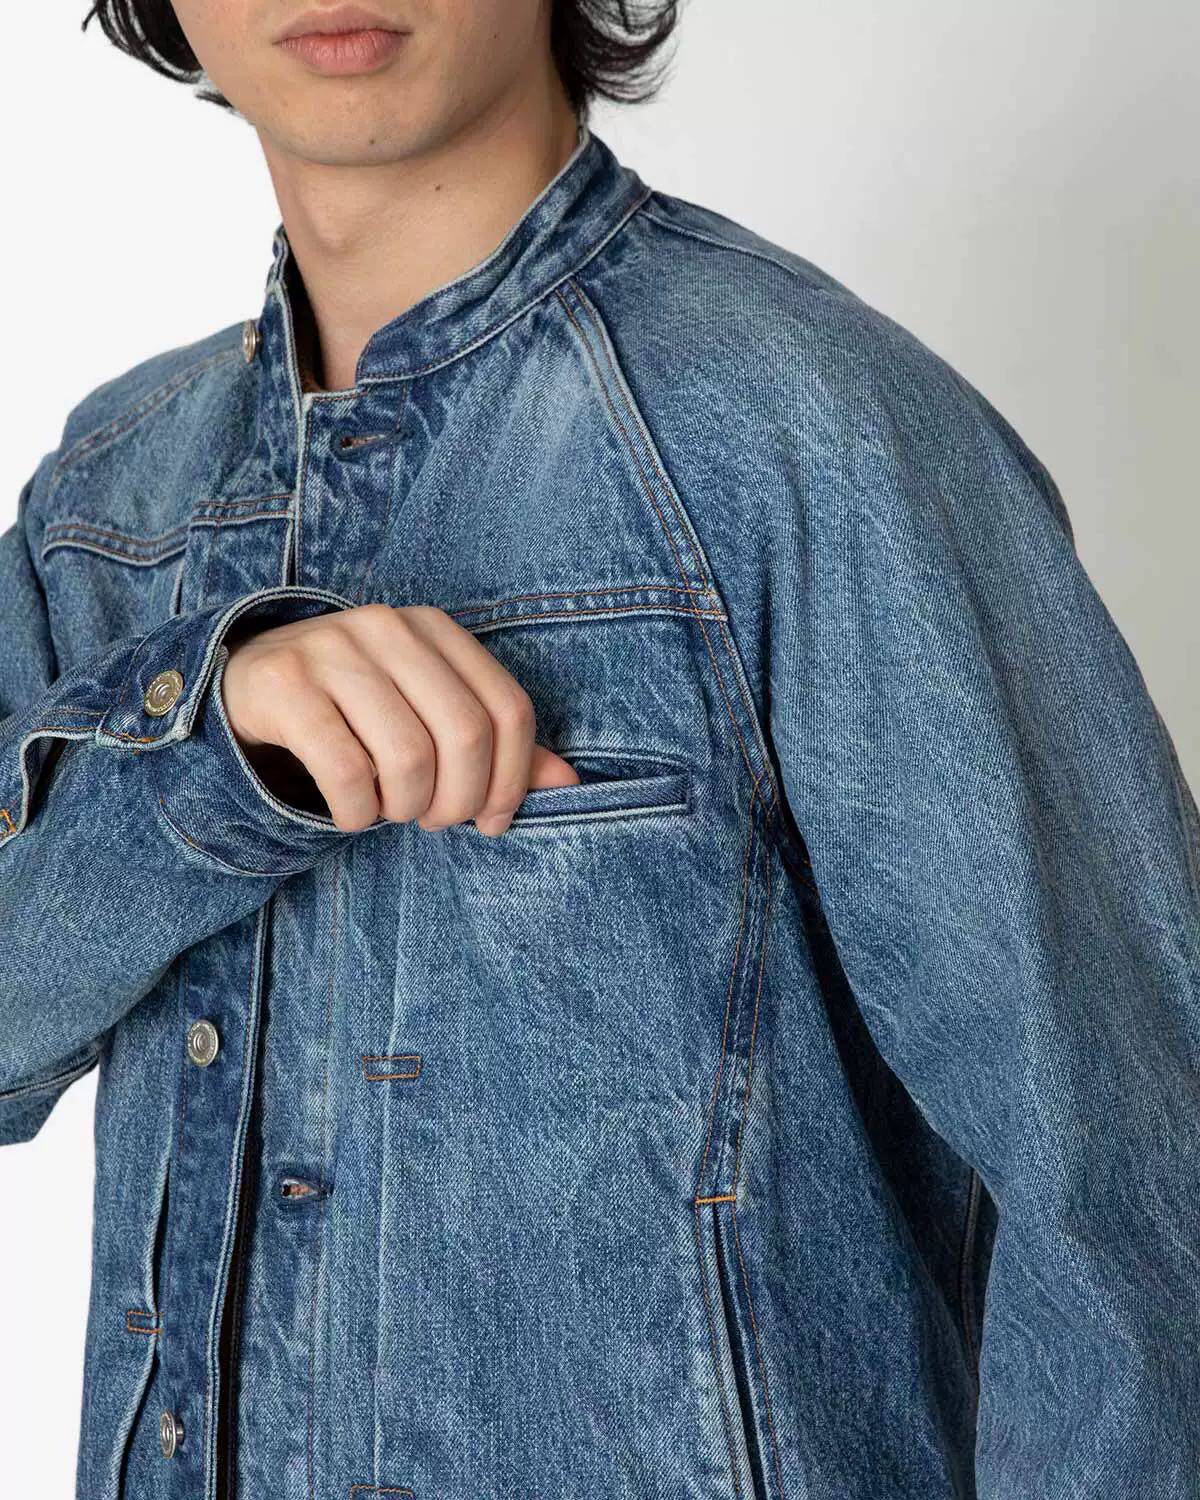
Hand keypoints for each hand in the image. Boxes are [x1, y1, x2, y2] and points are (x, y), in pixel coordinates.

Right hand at [220, 603, 578, 834]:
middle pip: (465, 736)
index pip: (508, 709)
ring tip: (389, 811)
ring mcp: (333, 650)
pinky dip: (357, 812)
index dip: (512, 779)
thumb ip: (494, 742)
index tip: (491, 820)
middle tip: (433, 820)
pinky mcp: (286, 685)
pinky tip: (351, 812)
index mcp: (436, 629)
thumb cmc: (355, 708)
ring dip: (404, 808)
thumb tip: (568, 780)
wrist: (247, 682)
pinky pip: (345, 771)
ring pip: (407, 757)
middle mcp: (388, 626)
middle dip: (458, 801)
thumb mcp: (426, 710)